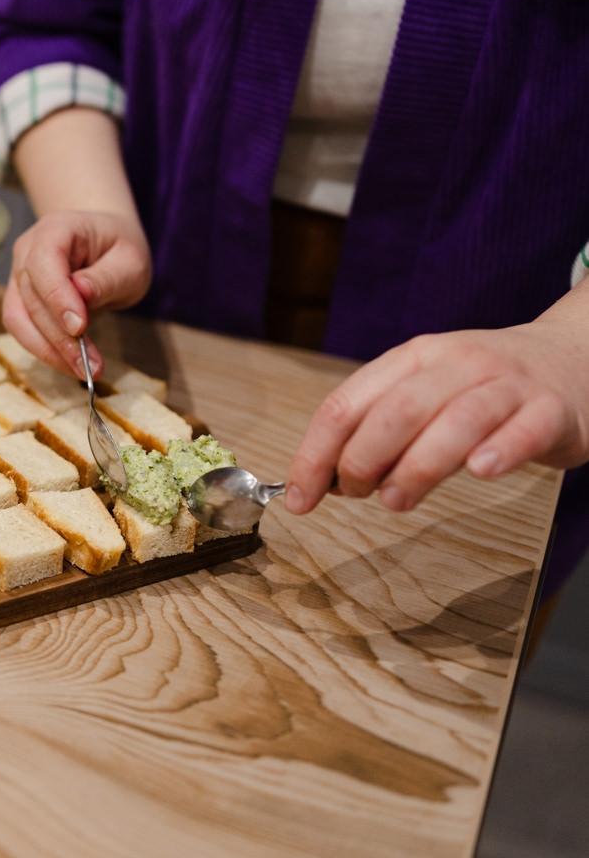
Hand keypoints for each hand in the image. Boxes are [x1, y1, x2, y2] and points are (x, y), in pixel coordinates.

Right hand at [2, 209, 151, 378]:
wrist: (103, 244)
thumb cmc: (118, 249)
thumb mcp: (129, 261)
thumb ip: (105, 278)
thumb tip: (81, 295)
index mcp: (54, 230)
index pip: (44, 264)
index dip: (58, 298)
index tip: (80, 329)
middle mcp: (27, 251)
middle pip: (32, 297)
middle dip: (59, 336)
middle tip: (91, 365)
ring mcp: (18, 276)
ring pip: (19, 319)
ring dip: (49, 350)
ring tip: (83, 370)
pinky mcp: (19, 300)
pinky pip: (22, 329)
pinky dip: (44, 350)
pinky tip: (70, 363)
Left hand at [285, 319, 588, 514]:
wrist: (573, 360)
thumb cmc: (481, 390)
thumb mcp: (423, 394)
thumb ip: (378, 430)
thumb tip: (324, 480)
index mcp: (412, 359)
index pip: (346, 404)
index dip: (315, 454)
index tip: (298, 498)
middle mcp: (456, 364)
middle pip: (395, 412)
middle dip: (361, 460)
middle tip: (356, 495)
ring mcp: (507, 384)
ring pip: (455, 421)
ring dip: (417, 467)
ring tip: (396, 500)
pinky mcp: (551, 411)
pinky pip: (523, 430)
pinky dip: (499, 451)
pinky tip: (480, 472)